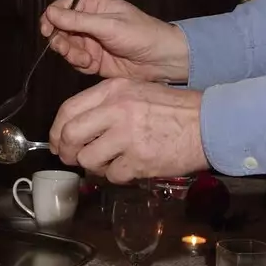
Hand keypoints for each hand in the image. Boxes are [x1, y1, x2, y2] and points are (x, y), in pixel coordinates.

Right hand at [41, 0, 188, 82]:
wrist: (161, 60)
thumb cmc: (141, 34)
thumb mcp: (108, 25)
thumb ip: (77, 20)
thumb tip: (50, 12)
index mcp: (94, 5)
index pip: (63, 7)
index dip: (52, 18)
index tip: (48, 30)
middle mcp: (90, 21)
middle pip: (60, 28)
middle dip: (61, 40)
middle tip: (66, 48)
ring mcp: (91, 41)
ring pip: (66, 47)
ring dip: (71, 54)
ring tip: (85, 58)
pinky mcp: (94, 59)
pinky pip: (76, 62)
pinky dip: (80, 64)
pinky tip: (92, 64)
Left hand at [49, 78, 206, 183]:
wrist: (208, 123)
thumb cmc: (174, 109)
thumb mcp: (136, 92)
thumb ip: (105, 105)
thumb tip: (75, 129)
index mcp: (113, 90)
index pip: (68, 110)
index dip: (56, 131)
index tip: (57, 142)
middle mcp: (116, 110)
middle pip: (70, 136)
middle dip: (67, 152)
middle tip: (73, 158)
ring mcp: (126, 136)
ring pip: (87, 159)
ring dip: (94, 166)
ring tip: (109, 162)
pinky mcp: (139, 160)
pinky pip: (112, 175)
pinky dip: (117, 175)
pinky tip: (129, 168)